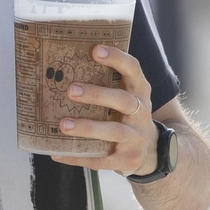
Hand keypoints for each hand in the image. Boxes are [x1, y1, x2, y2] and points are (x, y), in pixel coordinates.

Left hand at [51, 45, 157, 176]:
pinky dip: (78, 157)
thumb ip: (106, 83)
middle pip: (123, 101)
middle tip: (70, 90)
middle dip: (97, 95)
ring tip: (63, 125)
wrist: (151, 151)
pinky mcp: (128, 160)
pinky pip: (102, 160)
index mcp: (139, 91)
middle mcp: (142, 113)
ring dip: (87, 127)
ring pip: (114, 131)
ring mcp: (137, 138)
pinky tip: (58, 154)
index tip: (95, 49)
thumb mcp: (126, 96)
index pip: (133, 69)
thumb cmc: (126, 116)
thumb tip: (61, 67)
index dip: (117, 58)